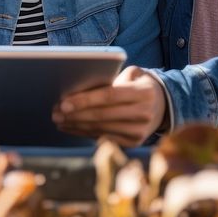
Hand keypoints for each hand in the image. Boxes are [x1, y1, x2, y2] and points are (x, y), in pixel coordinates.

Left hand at [52, 66, 166, 146]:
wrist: (162, 104)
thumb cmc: (139, 84)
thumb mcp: (132, 74)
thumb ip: (112, 78)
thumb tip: (81, 87)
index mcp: (144, 93)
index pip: (109, 96)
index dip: (85, 100)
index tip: (63, 102)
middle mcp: (144, 113)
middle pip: (102, 115)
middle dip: (75, 115)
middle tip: (55, 112)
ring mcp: (140, 131)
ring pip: (101, 129)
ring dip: (76, 125)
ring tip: (59, 120)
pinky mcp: (133, 142)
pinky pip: (103, 137)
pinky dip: (85, 133)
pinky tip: (71, 127)